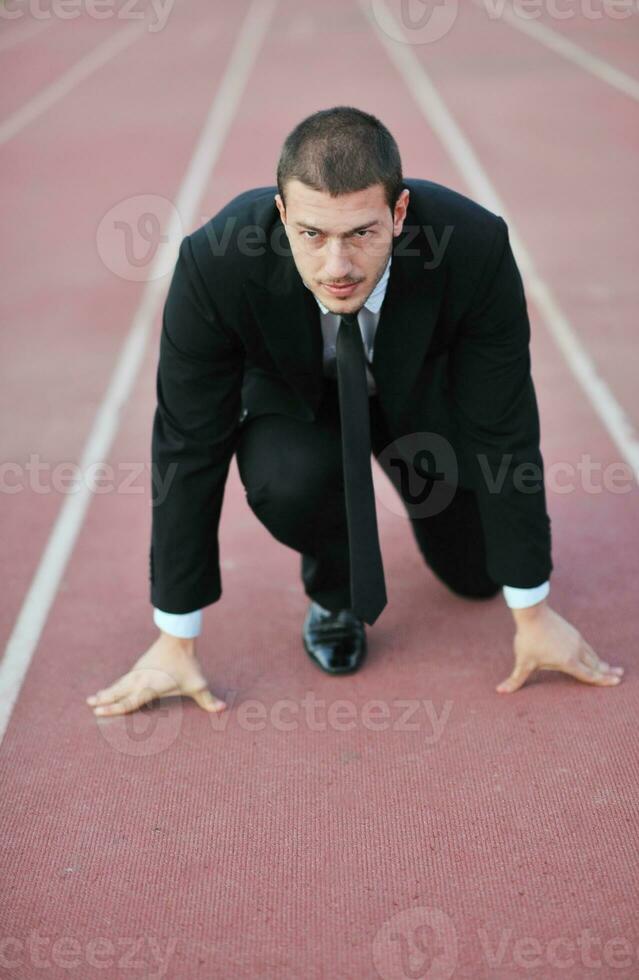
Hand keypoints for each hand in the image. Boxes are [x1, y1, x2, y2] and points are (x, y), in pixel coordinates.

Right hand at [85, 632, 226, 716]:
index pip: (129, 702)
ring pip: (118, 685)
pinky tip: (110, 688)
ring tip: (92, 699)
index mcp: (149, 688)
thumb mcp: (198, 684)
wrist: (178, 639)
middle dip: (104, 700)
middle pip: (118, 693)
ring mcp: (138, 673)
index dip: (114, 708)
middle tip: (90, 705)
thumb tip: (223, 708)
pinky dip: (114, 686)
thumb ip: (208, 699)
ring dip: (106, 692)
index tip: (99, 712)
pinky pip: (123, 680)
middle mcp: (139, 681)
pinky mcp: (139, 667)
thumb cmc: (187, 664)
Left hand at [497, 601, 623, 692]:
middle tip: (619, 676)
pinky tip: (592, 655)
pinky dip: (592, 653)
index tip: (615, 682)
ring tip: (610, 667)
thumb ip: (515, 679)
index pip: (589, 675)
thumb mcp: (522, 661)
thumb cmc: (528, 639)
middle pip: (595, 665)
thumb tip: (499, 691)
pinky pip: (586, 646)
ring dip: (601, 662)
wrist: (533, 613)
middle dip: (607, 672)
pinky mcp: (573, 632)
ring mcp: (576, 640)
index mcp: (568, 661)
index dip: (602, 680)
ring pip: (592, 654)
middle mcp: (576, 651)